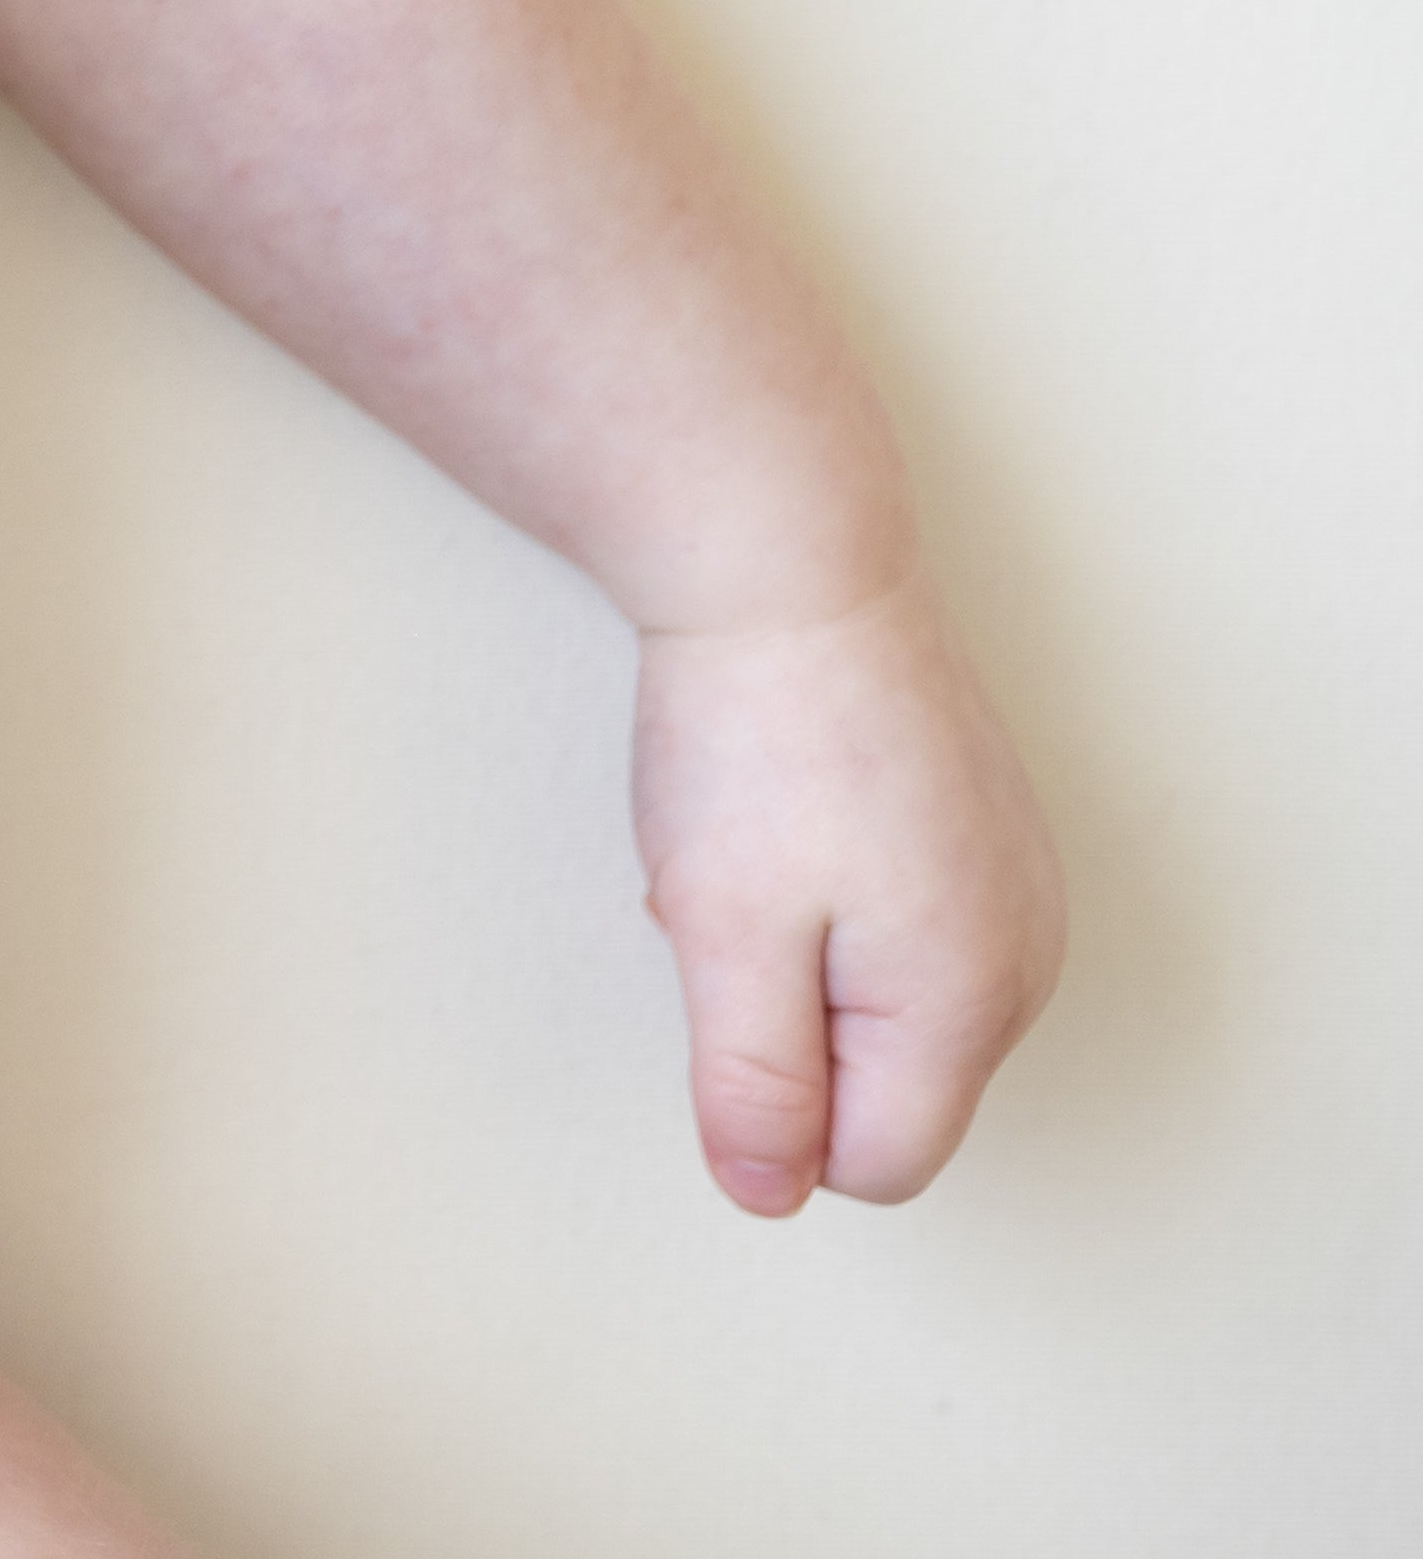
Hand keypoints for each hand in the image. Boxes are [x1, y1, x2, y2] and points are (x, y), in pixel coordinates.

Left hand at [630, 572, 1063, 1212]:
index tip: (727, 978)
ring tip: (755, 840)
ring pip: (884, 996)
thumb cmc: (755, 732)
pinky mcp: (985, 820)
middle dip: (789, 1015)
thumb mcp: (725, 932)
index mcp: (970, 1000)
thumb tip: (770, 1195)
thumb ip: (756, 1085)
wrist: (787, 554)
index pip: (876, 1162)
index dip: (777, 1100)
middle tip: (732, 896)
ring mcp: (1015, 879)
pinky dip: (828, 888)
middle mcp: (1023, 951)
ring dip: (800, 947)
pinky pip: (899, 918)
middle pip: (885, 1079)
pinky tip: (788, 806)